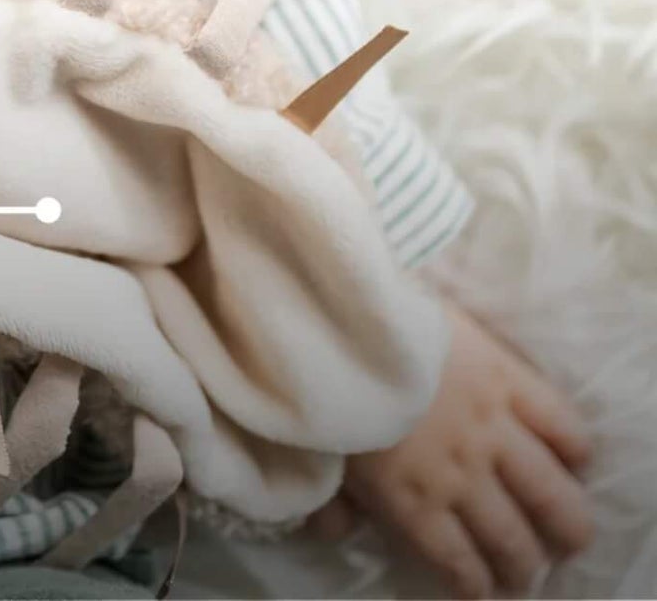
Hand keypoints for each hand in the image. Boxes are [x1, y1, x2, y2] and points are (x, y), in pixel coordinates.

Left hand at [306, 295, 593, 597]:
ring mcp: (490, 428)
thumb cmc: (322, 385)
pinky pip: (560, 423)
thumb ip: (330, 500)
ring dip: (566, 524)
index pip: (456, 562)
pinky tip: (575, 460)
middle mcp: (461, 477)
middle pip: (511, 539)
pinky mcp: (507, 378)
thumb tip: (336, 533)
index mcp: (410, 500)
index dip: (474, 584)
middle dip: (523, 566)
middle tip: (526, 571)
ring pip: (550, 493)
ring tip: (571, 536)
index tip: (483, 590)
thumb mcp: (315, 452)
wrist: (338, 316)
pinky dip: (575, 446)